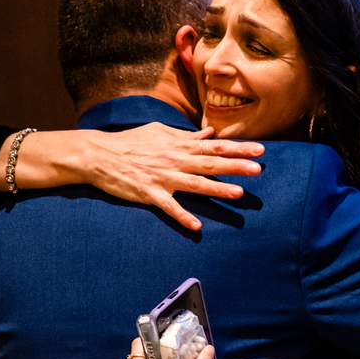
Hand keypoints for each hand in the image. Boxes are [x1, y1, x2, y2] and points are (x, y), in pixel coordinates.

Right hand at [0, 124, 264, 230]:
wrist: (99, 154)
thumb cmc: (130, 142)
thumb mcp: (159, 133)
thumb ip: (186, 136)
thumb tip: (209, 133)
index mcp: (179, 145)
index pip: (215, 146)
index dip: (238, 148)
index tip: (260, 150)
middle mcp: (175, 160)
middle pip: (211, 163)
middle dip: (236, 166)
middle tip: (259, 170)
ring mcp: (162, 177)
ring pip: (195, 184)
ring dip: (217, 189)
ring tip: (238, 193)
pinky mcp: (148, 194)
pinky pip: (168, 207)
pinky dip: (182, 216)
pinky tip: (197, 226)